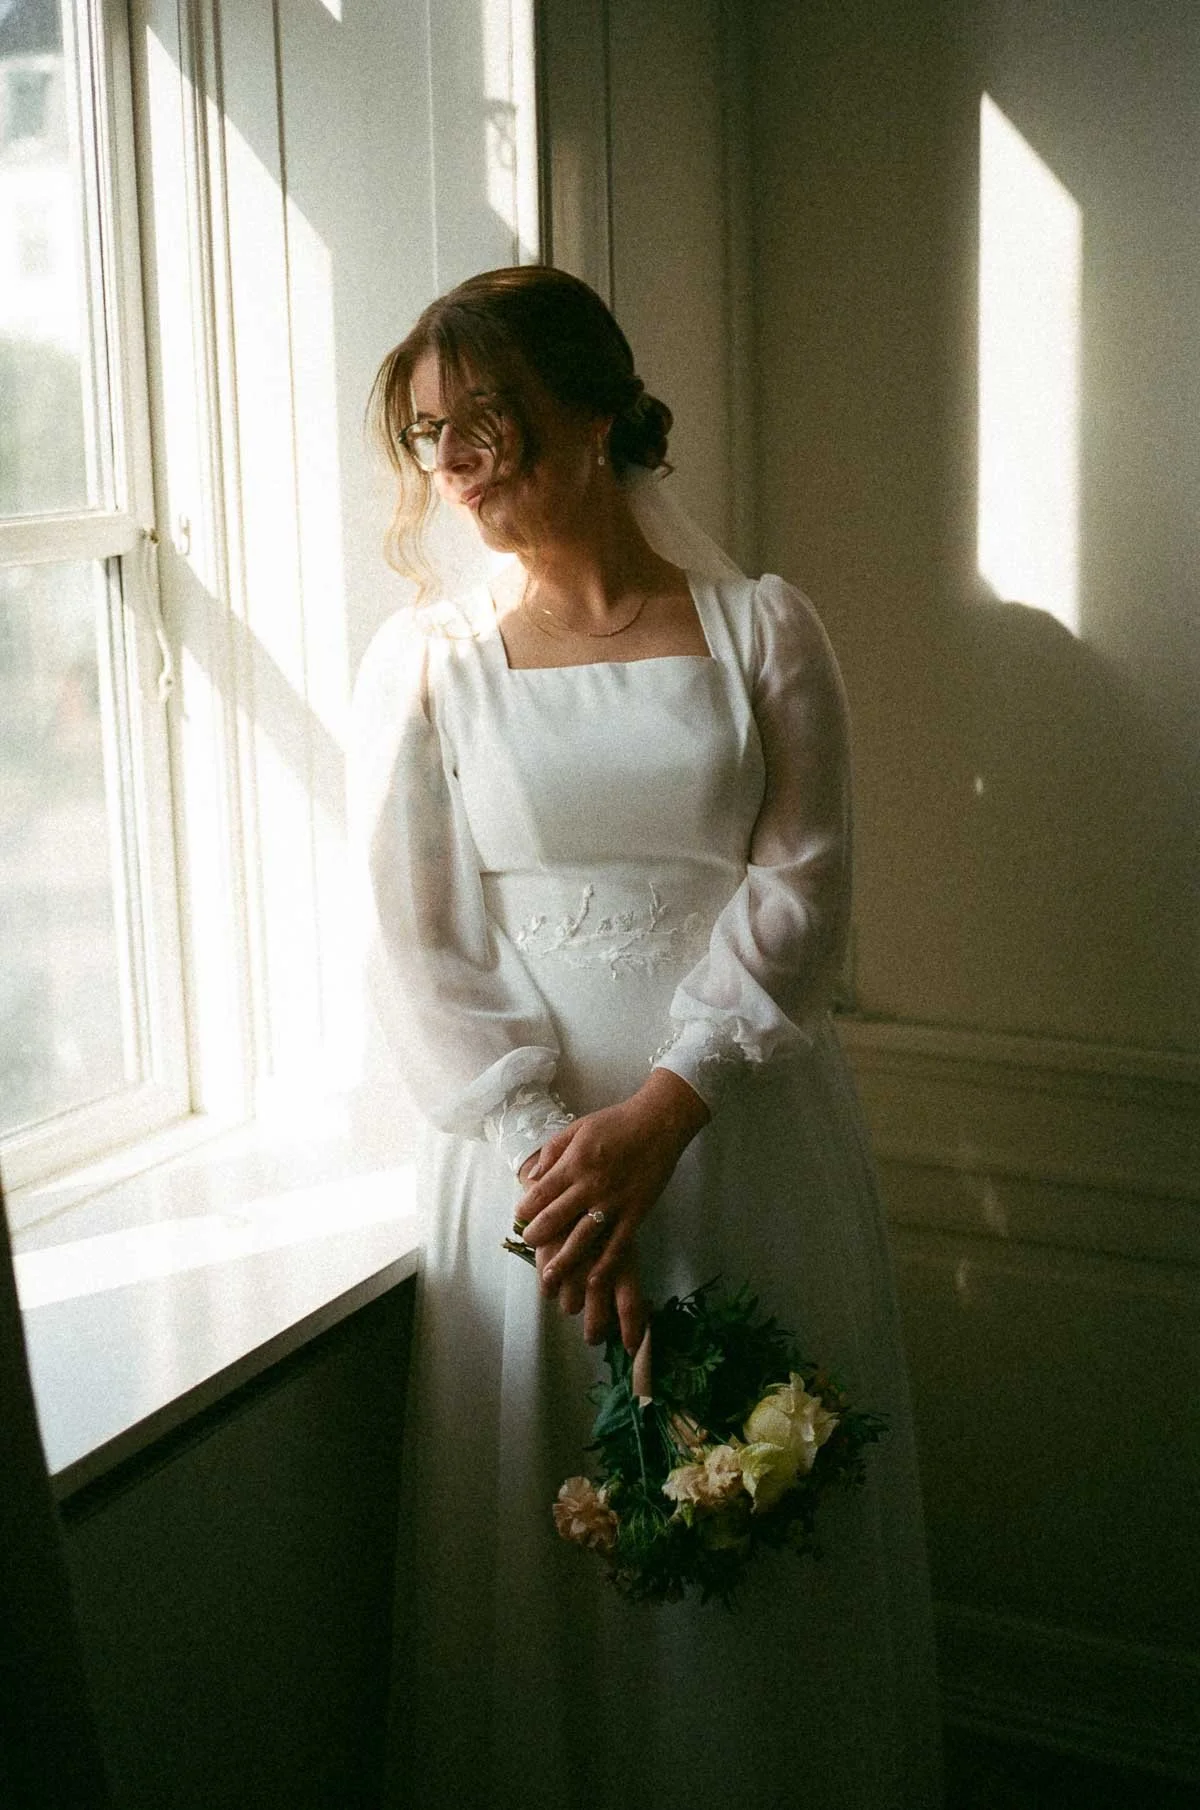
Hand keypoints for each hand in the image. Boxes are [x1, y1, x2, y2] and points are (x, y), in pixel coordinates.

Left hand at [516, 1070, 708, 1348]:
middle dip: (537, 1236)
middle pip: (556, 1219)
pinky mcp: (635, 1213)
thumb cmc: (615, 1122)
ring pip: (583, 1238)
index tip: (520, 1219)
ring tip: (549, 1277)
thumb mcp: (576, 1128)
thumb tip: (531, 1178)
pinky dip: (605, 1264)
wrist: (659, 1123)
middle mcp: (590, 1186)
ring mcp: (614, 1202)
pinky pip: (618, 1244)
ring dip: (563, 1260)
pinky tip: (593, 1279)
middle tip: (531, 1243)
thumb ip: (552, 1152)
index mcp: (574, 1163)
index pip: (540, 1195)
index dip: (524, 1211)